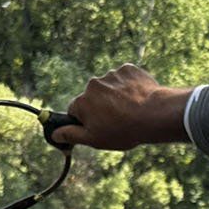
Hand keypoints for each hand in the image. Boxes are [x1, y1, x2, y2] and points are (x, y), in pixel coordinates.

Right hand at [49, 64, 189, 150]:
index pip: (75, 110)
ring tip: (131, 111)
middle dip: (101, 107)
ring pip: (110, 87)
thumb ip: (71, 135)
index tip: (98, 127)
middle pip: (93, 97)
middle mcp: (93, 84)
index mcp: (82, 101)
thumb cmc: (123, 130)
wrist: (154, 114)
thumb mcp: (94, 139)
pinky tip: (138, 98)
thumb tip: (54, 134)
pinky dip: (129, 87)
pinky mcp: (129, 69)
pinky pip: (125, 78)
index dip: (85, 121)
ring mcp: (112, 75)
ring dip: (116, 96)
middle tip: (117, 121)